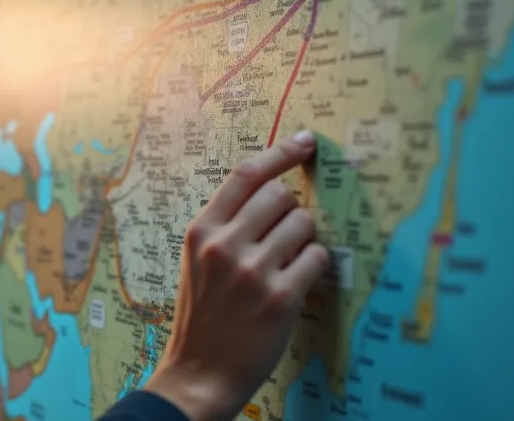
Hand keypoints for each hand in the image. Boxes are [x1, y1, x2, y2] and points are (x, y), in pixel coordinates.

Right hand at [145, 130, 329, 420]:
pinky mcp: (280, 297)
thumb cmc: (203, 315)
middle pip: (280, 195)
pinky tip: (297, 283)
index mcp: (201, 230)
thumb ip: (227, 225)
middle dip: (291, 210)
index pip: (245, 174)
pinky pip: (316, 258)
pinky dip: (314, 266)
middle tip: (284, 236)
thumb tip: (275, 188)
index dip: (280, 152)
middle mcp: (224, 245)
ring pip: (303, 224)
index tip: (305, 141)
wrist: (199, 373)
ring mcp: (252, 271)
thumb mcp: (198, 260)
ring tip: (287, 264)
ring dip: (304, 239)